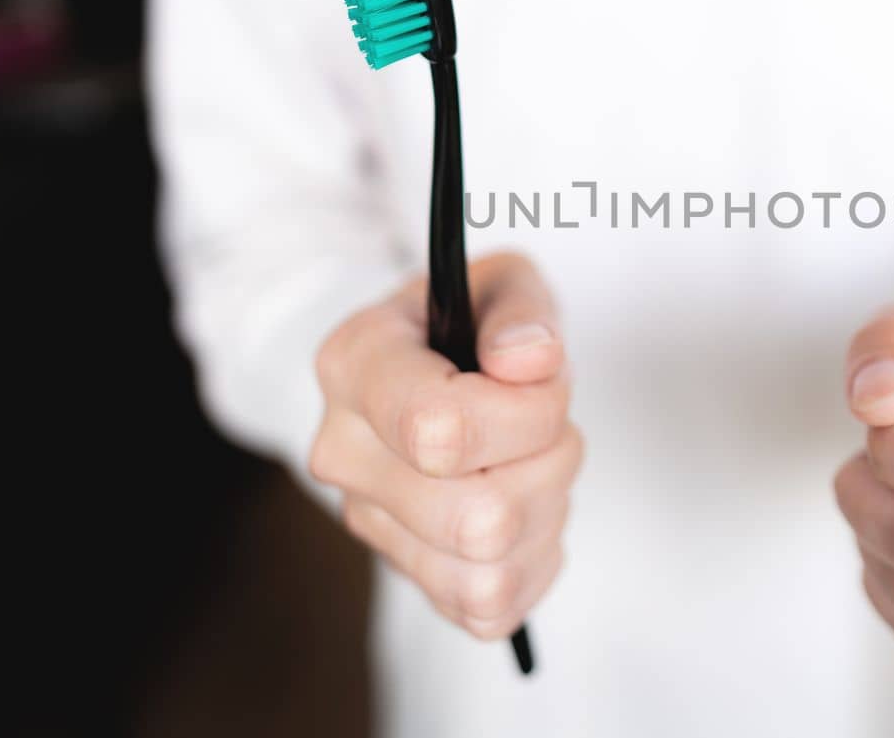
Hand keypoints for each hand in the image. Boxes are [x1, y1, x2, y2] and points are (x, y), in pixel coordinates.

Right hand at [310, 253, 580, 640]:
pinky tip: (527, 507)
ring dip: (546, 515)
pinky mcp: (405, 573)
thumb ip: (522, 312)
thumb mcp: (501, 283)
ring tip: (535, 462)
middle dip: (549, 466)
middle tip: (547, 423)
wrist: (428, 362)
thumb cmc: (468, 322)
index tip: (540, 376)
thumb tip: (528, 362)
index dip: (525, 414)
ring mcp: (368, 522)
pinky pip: (489, 610)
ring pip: (488, 573)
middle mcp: (344, 453)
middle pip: (478, 519)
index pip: (436, 429)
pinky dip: (532, 564)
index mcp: (355, 365)